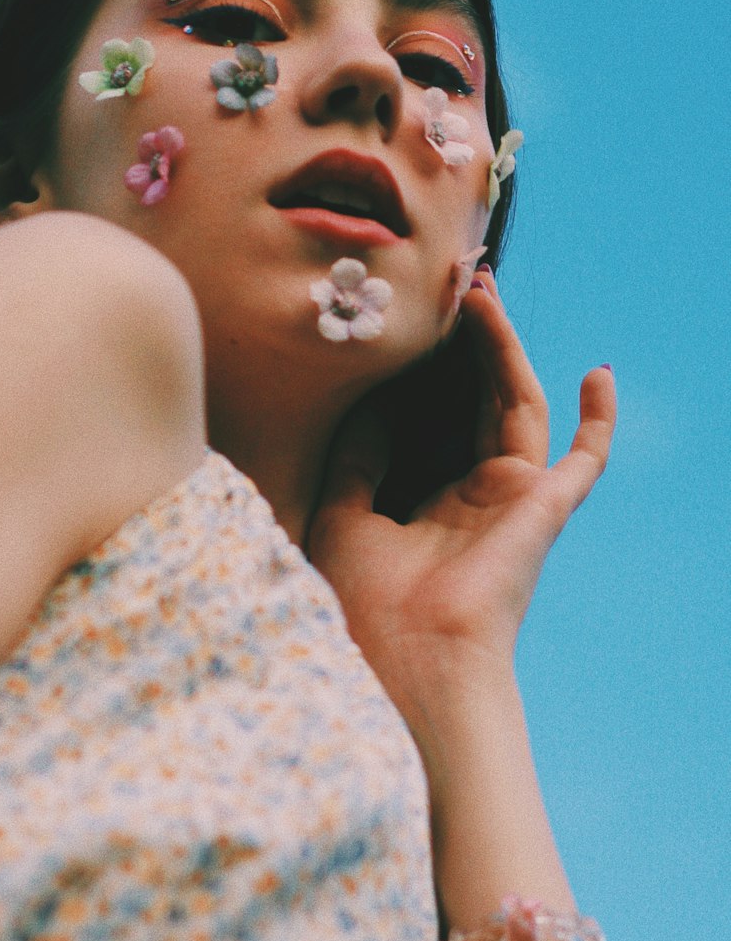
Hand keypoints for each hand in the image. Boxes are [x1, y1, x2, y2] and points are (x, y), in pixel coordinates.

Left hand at [306, 266, 615, 790]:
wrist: (411, 657)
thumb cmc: (369, 604)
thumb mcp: (342, 516)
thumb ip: (356, 459)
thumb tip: (372, 406)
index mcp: (433, 499)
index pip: (438, 415)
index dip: (430, 366)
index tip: (413, 316)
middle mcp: (478, 494)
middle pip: (478, 396)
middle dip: (467, 340)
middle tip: (452, 283)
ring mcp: (515, 498)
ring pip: (516, 402)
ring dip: (502, 347)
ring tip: (480, 292)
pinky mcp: (545, 505)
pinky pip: (585, 458)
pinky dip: (598, 419)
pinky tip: (598, 372)